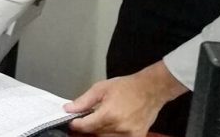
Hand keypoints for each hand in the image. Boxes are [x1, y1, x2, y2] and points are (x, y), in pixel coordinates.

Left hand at [66, 61, 187, 136]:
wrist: (150, 89)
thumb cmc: (127, 87)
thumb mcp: (100, 88)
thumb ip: (83, 101)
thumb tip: (68, 108)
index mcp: (109, 114)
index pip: (85, 126)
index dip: (75, 125)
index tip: (72, 122)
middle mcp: (119, 127)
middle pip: (94, 134)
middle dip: (87, 127)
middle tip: (85, 118)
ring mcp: (129, 134)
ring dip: (99, 131)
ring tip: (102, 118)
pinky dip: (111, 134)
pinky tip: (111, 124)